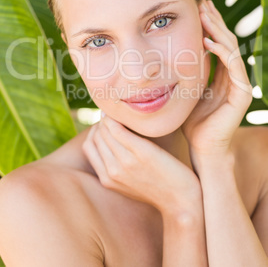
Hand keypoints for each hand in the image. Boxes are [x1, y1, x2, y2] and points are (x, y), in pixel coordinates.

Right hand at [82, 114, 201, 214]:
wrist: (181, 202)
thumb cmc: (160, 190)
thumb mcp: (130, 184)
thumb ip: (117, 169)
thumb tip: (112, 145)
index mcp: (107, 180)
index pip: (89, 146)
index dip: (95, 131)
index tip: (107, 124)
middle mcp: (112, 171)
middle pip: (96, 136)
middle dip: (102, 122)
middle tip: (115, 114)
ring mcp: (125, 162)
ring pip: (104, 130)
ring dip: (110, 117)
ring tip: (122, 112)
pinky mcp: (140, 152)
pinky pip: (118, 129)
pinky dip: (118, 119)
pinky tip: (129, 115)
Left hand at [181, 0, 251, 162]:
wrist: (202, 149)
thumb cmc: (192, 123)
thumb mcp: (187, 92)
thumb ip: (186, 75)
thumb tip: (169, 56)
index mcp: (221, 75)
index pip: (216, 43)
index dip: (208, 24)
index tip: (195, 7)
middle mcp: (233, 76)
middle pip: (225, 40)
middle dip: (214, 20)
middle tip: (202, 0)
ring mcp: (240, 84)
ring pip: (231, 49)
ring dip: (218, 30)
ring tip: (205, 13)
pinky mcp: (242, 94)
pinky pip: (233, 67)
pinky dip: (221, 52)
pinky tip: (208, 40)